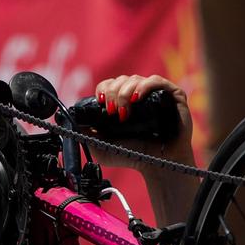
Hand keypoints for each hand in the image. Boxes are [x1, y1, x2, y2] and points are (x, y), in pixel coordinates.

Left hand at [93, 74, 196, 225]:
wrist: (158, 166)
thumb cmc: (133, 155)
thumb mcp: (102, 147)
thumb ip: (87, 134)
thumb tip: (72, 121)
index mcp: (123, 102)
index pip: (110, 84)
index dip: (103, 89)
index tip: (101, 103)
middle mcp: (138, 95)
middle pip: (121, 80)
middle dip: (112, 93)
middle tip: (112, 111)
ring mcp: (156, 94)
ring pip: (136, 79)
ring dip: (125, 92)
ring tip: (124, 111)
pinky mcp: (173, 95)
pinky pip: (157, 81)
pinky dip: (144, 86)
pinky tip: (137, 98)